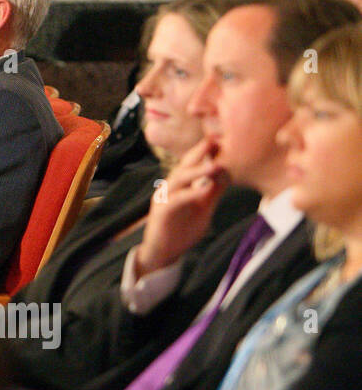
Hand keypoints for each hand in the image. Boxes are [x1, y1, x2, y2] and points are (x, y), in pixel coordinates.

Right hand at [136, 136, 228, 276]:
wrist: (163, 251)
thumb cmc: (182, 229)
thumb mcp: (204, 207)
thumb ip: (213, 191)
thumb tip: (228, 173)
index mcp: (181, 184)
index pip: (194, 163)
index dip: (207, 151)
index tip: (222, 138)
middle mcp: (171, 186)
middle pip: (185, 165)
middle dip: (200, 152)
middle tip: (215, 140)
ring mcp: (165, 197)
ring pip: (180, 179)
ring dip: (197, 171)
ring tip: (215, 165)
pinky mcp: (162, 211)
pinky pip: (177, 199)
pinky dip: (191, 193)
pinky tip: (204, 190)